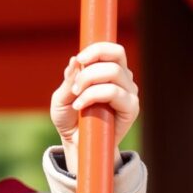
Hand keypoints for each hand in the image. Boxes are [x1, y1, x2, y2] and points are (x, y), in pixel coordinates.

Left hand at [50, 42, 139, 172]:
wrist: (75, 143)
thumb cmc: (69, 118)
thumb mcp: (61, 97)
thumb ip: (69, 79)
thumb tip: (75, 60)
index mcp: (109, 71)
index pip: (113, 50)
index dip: (97, 49)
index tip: (79, 58)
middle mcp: (123, 79)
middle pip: (116, 56)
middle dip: (90, 68)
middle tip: (75, 86)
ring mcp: (129, 93)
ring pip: (113, 72)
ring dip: (89, 83)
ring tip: (76, 98)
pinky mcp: (131, 109)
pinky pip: (114, 92)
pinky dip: (94, 95)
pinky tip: (81, 106)